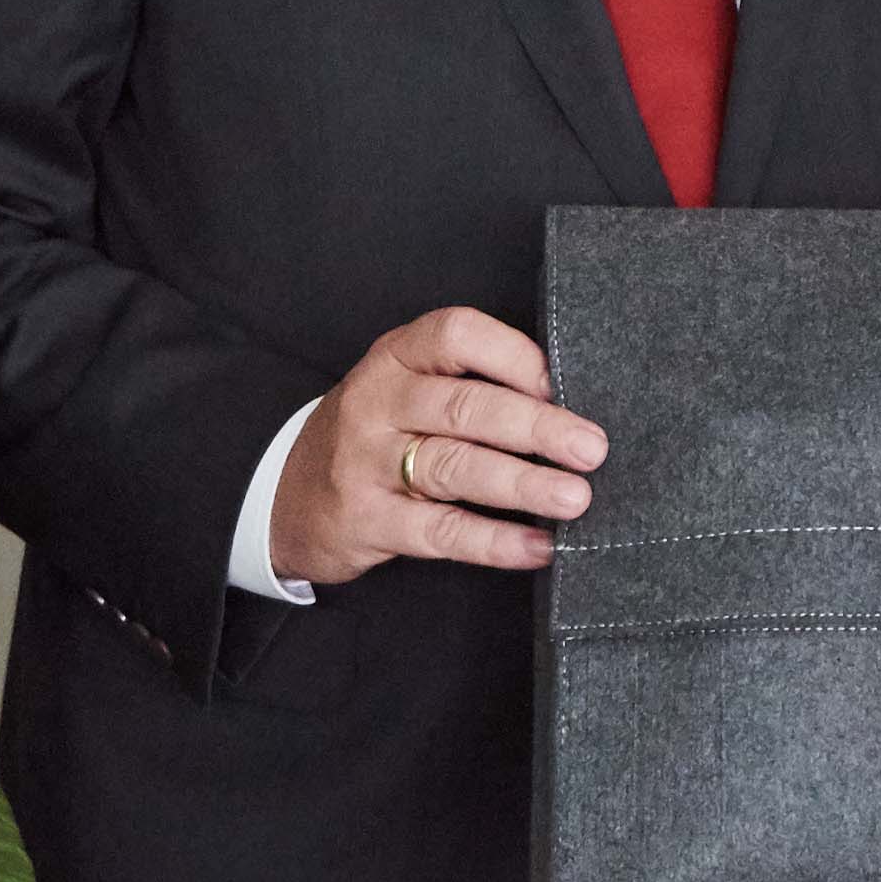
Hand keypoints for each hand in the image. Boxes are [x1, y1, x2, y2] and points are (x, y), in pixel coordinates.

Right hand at [265, 306, 603, 583]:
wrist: (289, 498)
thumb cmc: (374, 436)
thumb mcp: (405, 389)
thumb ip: (468, 385)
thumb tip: (567, 408)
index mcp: (395, 356)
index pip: (458, 334)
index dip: (515, 355)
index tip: (560, 385)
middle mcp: (377, 402)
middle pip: (466, 407)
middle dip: (537, 428)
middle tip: (591, 449)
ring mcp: (366, 462)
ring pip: (455, 467)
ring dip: (523, 484)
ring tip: (575, 498)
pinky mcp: (366, 519)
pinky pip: (439, 532)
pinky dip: (494, 541)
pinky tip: (536, 546)